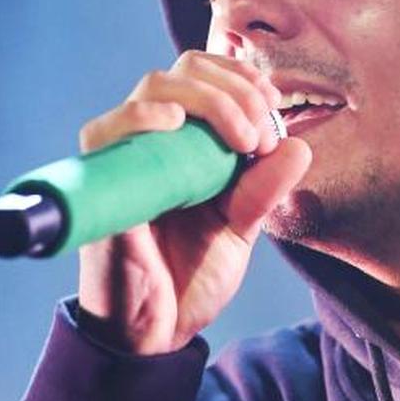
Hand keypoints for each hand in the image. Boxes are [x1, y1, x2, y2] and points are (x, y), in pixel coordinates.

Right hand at [75, 51, 310, 354]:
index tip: (274, 107)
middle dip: (234, 89)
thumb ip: (266, 188)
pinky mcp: (101, 182)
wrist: (159, 330)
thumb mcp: (242, 226)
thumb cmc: (192, 273)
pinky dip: (140, 116)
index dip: (243, 78)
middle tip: (260, 134)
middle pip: (185, 70)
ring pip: (154, 88)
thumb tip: (297, 146)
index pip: (206, 73)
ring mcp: (125, 156)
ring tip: (240, 140)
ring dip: (208, 100)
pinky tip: (172, 123)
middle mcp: (153, 139)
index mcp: (186, 140)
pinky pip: (106, 130)